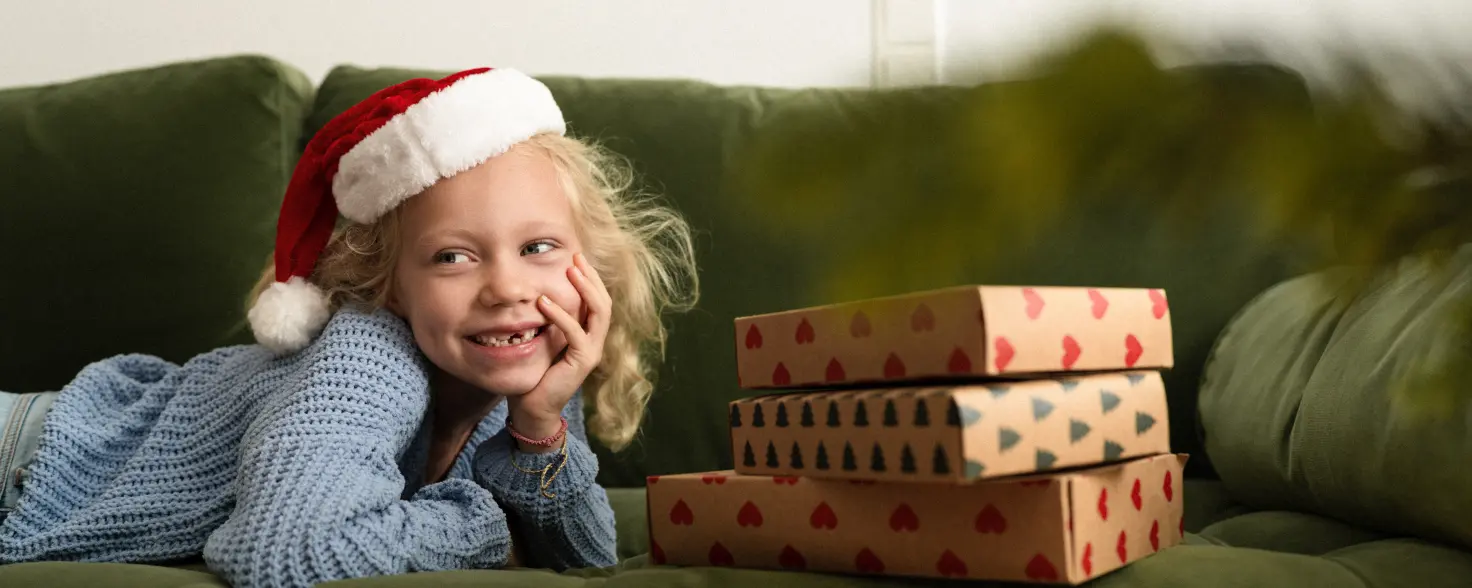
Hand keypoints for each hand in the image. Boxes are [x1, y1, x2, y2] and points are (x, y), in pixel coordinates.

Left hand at [507, 253, 609, 452]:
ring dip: (585, 289)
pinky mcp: (581, 362)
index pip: (598, 300)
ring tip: (569, 271)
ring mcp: (591, 352)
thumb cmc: (534, 373)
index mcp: (588, 335)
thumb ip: (547, 319)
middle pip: (604, 302)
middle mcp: (595, 342)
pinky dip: (560, 315)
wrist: (532, 408)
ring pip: (599, 313)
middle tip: (576, 257)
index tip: (576, 257)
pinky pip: (576, 333)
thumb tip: (536, 291)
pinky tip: (543, 302)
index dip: (590, 278)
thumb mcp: (541, 339)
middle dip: (591, 278)